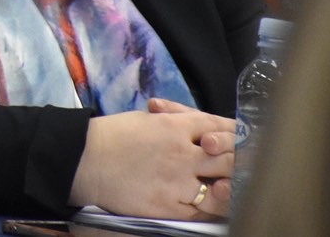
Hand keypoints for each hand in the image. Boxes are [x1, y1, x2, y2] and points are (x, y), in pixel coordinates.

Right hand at [69, 102, 235, 219]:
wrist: (82, 160)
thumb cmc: (110, 135)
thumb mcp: (145, 119)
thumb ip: (176, 122)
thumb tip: (202, 129)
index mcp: (174, 126)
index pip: (220, 126)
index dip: (237, 134)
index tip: (243, 139)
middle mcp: (182, 153)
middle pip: (230, 158)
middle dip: (241, 161)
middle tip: (247, 164)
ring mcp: (177, 182)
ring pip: (224, 189)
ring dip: (232, 188)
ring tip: (231, 186)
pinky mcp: (168, 206)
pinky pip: (203, 211)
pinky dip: (213, 208)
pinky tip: (214, 204)